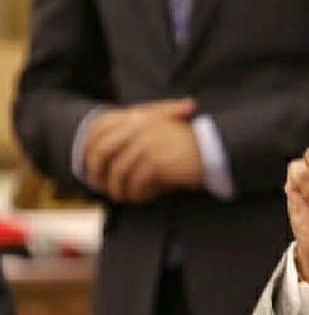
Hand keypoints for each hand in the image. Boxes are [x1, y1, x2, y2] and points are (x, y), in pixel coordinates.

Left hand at [83, 99, 201, 201]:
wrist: (214, 150)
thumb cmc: (189, 145)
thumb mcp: (161, 130)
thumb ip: (137, 134)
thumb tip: (108, 154)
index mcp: (138, 116)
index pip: (99, 130)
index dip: (89, 150)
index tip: (91, 167)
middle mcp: (138, 127)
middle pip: (101, 151)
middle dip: (98, 172)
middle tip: (101, 188)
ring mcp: (146, 144)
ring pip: (118, 171)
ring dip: (119, 188)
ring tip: (125, 197)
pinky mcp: (155, 161)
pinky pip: (136, 182)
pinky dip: (137, 193)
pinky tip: (144, 198)